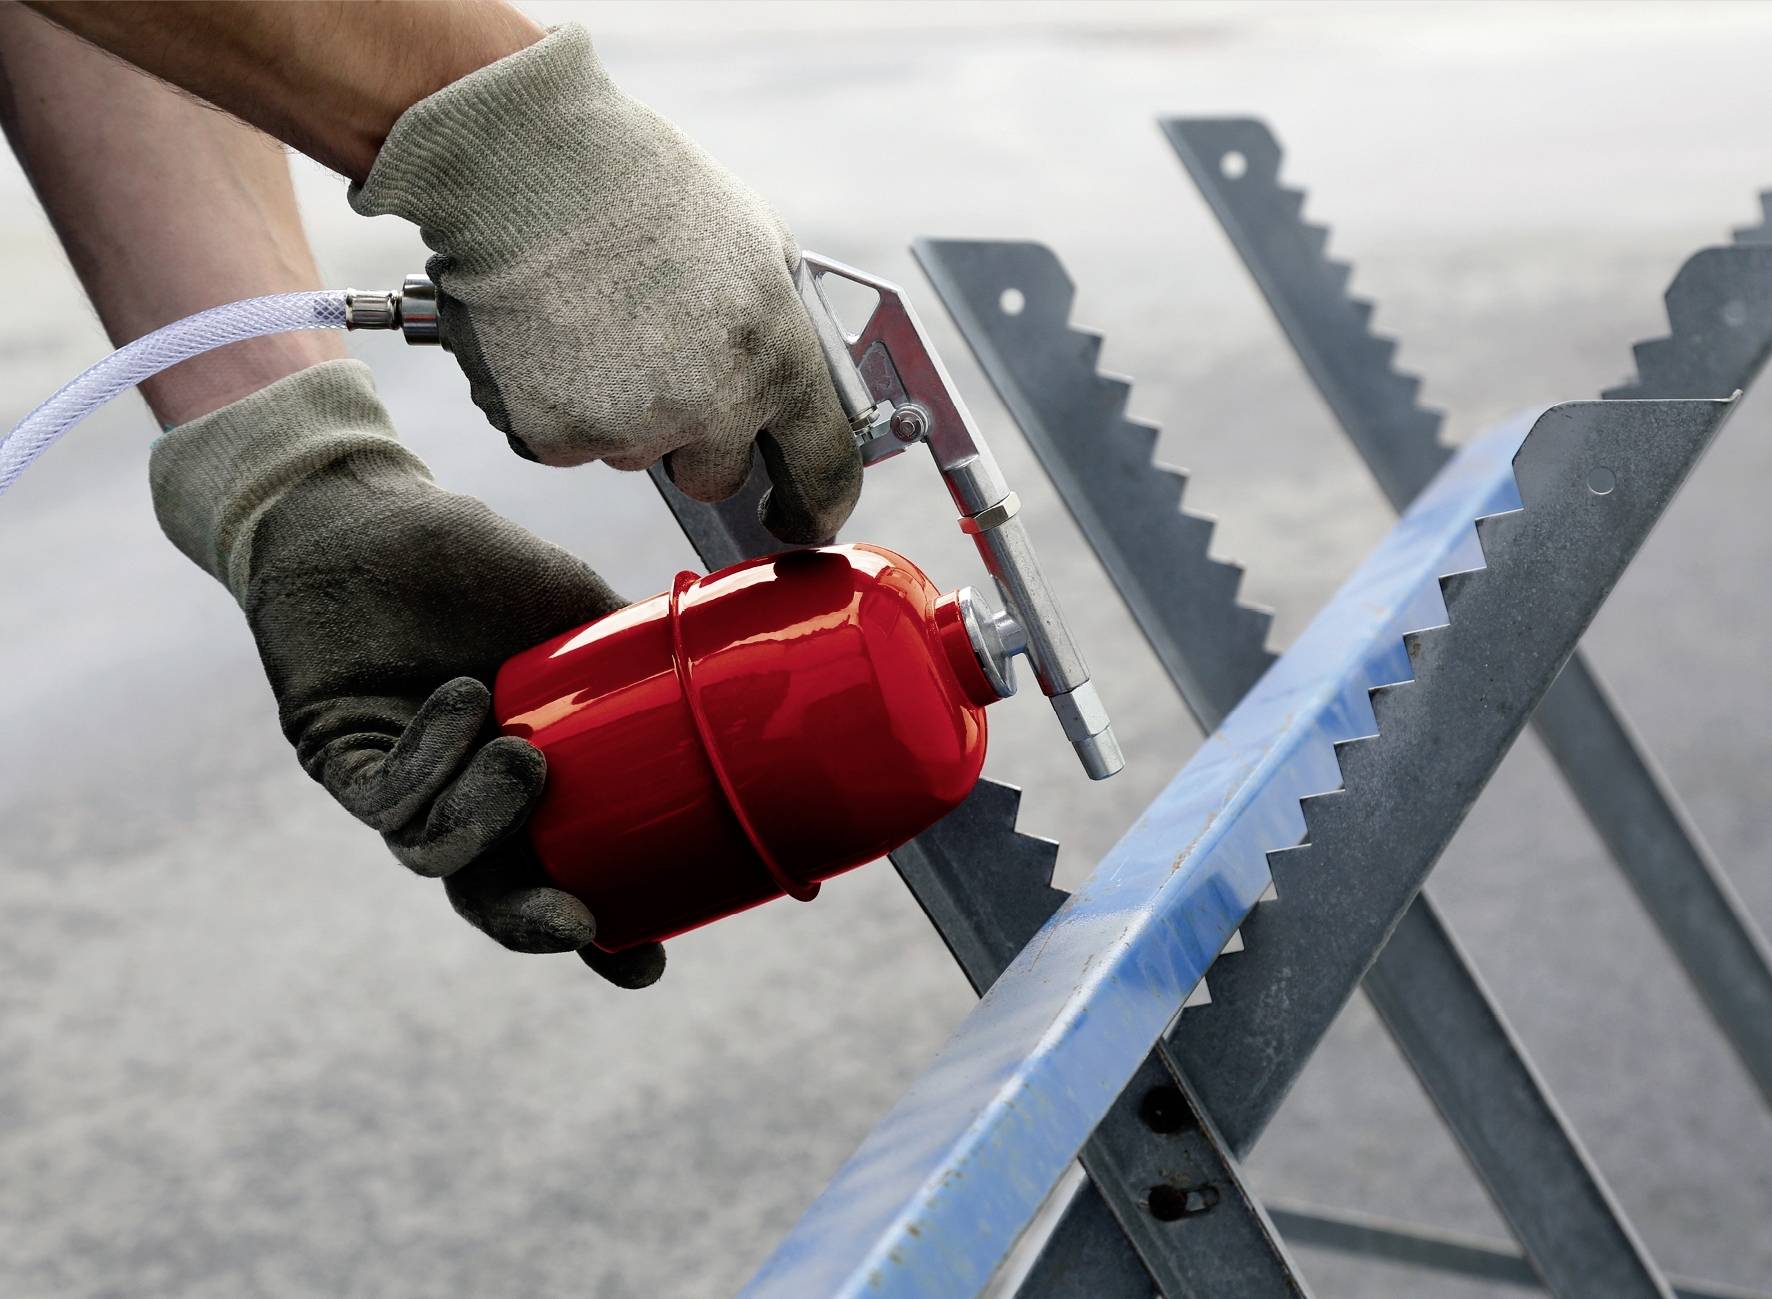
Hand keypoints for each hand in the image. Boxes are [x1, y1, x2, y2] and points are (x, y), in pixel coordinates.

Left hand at [150, 359, 664, 986]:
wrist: (377, 510)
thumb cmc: (482, 566)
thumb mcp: (584, 619)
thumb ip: (648, 664)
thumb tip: (751, 684)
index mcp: (526, 786)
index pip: (563, 878)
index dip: (601, 935)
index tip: (647, 962)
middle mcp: (460, 798)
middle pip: (494, 897)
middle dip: (537, 924)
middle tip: (582, 925)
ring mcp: (401, 784)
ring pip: (439, 855)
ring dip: (489, 819)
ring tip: (526, 760)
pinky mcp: (341, 757)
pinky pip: (388, 799)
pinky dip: (432, 759)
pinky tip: (464, 700)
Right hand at [350, 23, 860, 545]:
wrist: (534, 168)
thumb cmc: (650, 189)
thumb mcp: (760, 243)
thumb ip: (786, 324)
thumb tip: (800, 382)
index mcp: (778, 363)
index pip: (824, 474)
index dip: (817, 508)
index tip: (802, 521)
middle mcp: (711, 410)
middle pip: (714, 477)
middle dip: (696, 441)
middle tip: (665, 368)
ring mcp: (630, 429)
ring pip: (634, 454)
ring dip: (624, 412)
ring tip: (600, 323)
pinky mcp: (554, 436)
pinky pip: (567, 443)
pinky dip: (559, 405)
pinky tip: (554, 337)